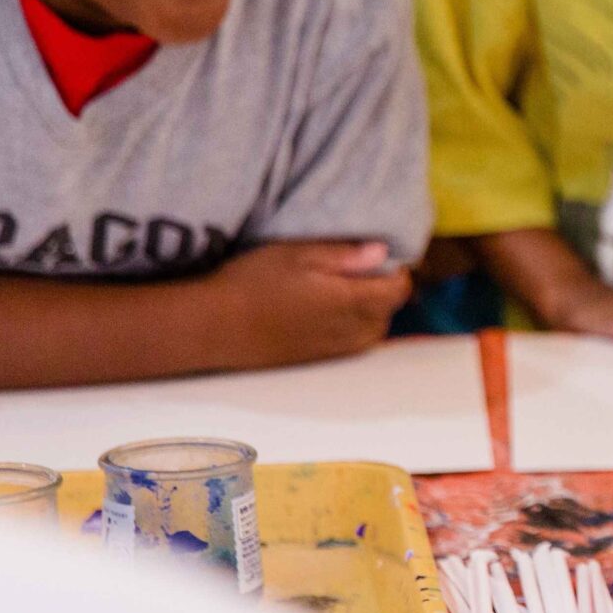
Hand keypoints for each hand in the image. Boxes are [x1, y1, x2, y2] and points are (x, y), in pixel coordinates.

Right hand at [213, 239, 408, 366]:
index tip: (381, 256)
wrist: (214, 327)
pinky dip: (352, 328)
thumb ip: (344, 256)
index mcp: (350, 302)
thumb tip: (382, 252)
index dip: (396, 271)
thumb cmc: (252, 283)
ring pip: (372, 332)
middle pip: (388, 312)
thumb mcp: (297, 254)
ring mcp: (333, 350)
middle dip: (383, 291)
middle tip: (360, 269)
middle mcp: (348, 331)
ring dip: (369, 311)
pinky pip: (351, 346)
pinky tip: (327, 312)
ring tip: (343, 289)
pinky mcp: (316, 359)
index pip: (398, 291)